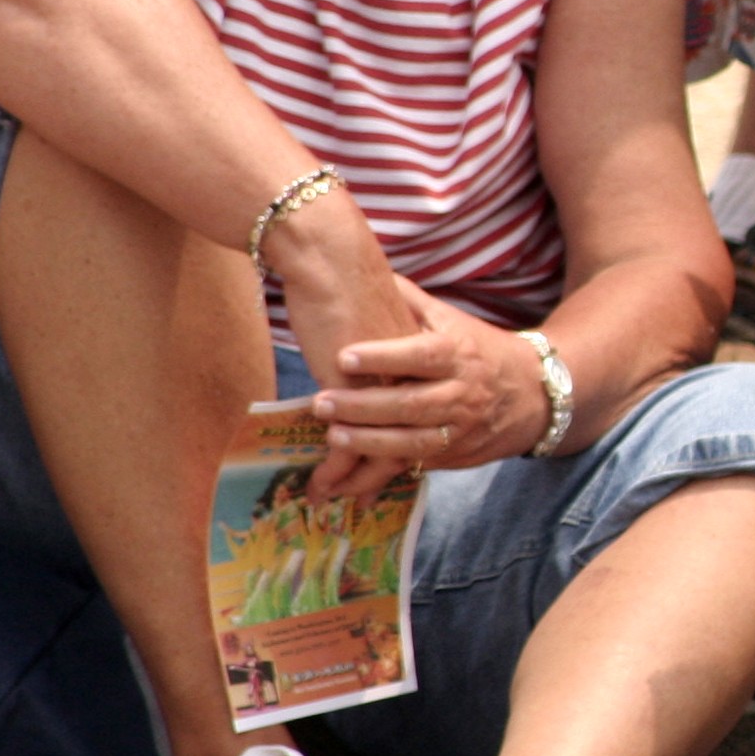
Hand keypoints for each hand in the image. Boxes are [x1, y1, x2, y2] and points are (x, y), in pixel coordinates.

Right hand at [262, 187, 427, 493]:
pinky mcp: (362, 384)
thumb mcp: (386, 318)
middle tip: (351, 498)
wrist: (333, 257)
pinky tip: (321, 476)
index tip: (389, 477)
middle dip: (377, 474)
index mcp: (433, 359)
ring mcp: (395, 380)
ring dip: (352, 473)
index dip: (408, 451)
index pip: (429, 417)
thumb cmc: (350, 283)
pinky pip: (355, 435)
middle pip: (410, 438)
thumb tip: (377, 370)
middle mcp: (423, 374)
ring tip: (324, 493)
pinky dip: (337, 461)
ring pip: (384, 442)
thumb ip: (391, 346)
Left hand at [310, 278, 555, 499]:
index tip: (344, 355)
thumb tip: (371, 268)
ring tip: (332, 437)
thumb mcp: (452, 320)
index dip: (383, 357)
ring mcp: (460, 428)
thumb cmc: (481, 350)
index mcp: (458, 353)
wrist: (536, 393)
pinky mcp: (455, 455)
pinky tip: (352, 472)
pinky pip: (416, 465)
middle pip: (411, 403)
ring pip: (413, 441)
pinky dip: (383, 471)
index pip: (420, 355)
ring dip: (370, 442)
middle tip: (321, 403)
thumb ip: (411, 302)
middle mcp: (462, 393)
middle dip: (364, 406)